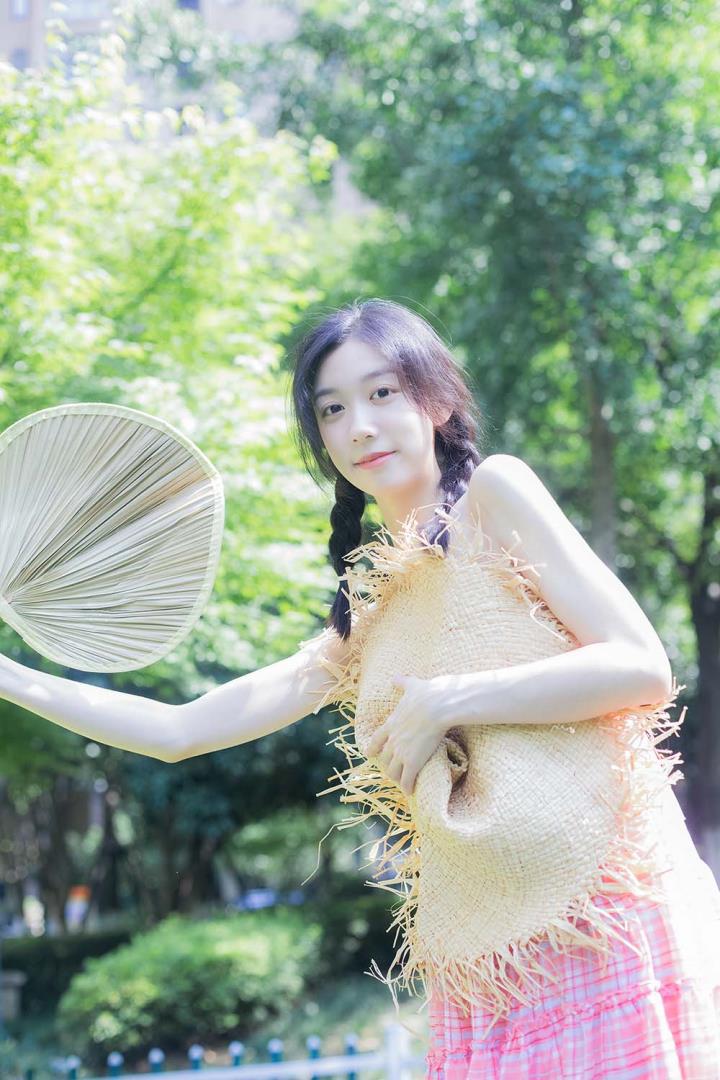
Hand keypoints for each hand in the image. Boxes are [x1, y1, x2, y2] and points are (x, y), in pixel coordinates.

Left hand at [364, 673, 449, 798]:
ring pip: (392, 772)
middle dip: (388, 766)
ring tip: (403, 783)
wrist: (438, 705)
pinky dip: (408, 787)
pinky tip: (411, 791)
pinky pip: (406, 780)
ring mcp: (401, 753)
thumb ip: (402, 683)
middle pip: (385, 759)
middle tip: (394, 771)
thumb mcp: (412, 686)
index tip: (369, 754)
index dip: (372, 748)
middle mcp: (393, 740)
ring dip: (397, 778)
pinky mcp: (412, 762)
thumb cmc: (428, 694)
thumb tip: (396, 677)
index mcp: (391, 723)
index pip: (377, 739)